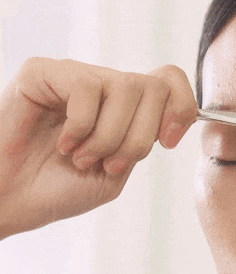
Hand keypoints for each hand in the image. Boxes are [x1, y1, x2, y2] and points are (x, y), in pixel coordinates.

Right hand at [0, 57, 197, 237]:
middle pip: (154, 87)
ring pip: (125, 87)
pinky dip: (80, 126)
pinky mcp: (42, 72)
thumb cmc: (60, 189)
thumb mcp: (117, 171)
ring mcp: (73, 75)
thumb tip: (172, 118)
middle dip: (139, 136)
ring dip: (109, 136)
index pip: (169, 81)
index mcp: (125, 107)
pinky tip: (63, 144)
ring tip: (82, 158)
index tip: (167, 143)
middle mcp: (102, 85)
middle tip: (110, 162)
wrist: (13, 201)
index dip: (180, 109)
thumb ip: (145, 143)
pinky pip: (85, 87)